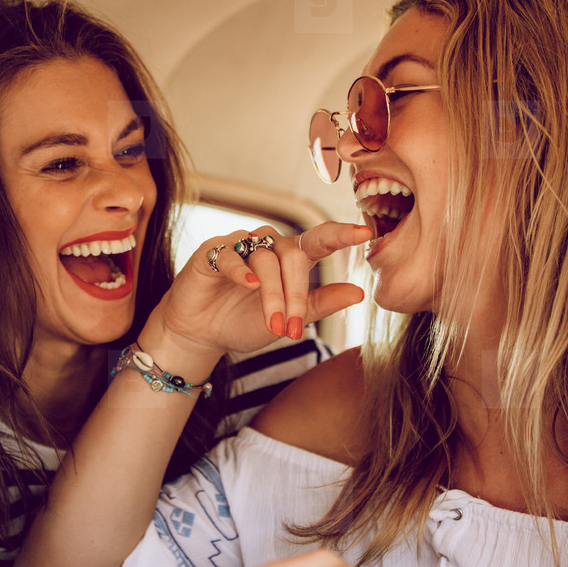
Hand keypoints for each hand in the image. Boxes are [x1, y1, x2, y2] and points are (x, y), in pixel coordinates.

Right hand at [145, 222, 371, 363]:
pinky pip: (231, 255)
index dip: (341, 234)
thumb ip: (321, 304)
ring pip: (265, 259)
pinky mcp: (211, 252)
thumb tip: (359, 293)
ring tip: (273, 324)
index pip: (319, 240)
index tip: (365, 232)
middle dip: (297, 294)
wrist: (201, 334)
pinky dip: (241, 270)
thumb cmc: (244, 321)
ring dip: (273, 294)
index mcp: (290, 258)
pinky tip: (249, 285)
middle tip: (292, 327)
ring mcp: (240, 246)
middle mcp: (268, 245)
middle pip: (293, 256)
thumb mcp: (288, 320)